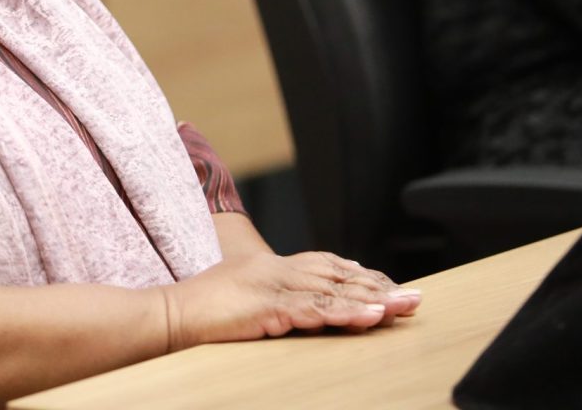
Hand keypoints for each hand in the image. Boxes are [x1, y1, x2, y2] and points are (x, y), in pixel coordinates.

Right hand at [160, 251, 421, 345]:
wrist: (166, 314)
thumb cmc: (197, 311)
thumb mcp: (238, 297)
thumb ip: (266, 298)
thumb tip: (289, 312)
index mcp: (270, 266)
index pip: (324, 265)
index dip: (358, 274)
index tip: (386, 283)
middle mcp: (276, 269)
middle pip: (338, 275)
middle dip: (378, 286)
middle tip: (414, 296)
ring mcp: (273, 285)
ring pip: (334, 291)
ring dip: (375, 299)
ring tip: (406, 306)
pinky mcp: (268, 306)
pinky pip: (315, 311)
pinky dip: (347, 313)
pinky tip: (372, 316)